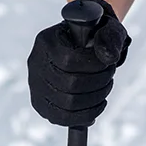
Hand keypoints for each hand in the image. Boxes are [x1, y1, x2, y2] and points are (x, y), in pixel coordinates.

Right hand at [27, 0, 130, 126]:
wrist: (84, 41)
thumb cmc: (96, 34)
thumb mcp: (106, 27)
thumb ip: (109, 38)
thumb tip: (109, 58)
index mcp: (47, 41)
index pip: (69, 60)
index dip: (94, 65)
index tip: (109, 62)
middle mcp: (36, 63)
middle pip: (69, 85)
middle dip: (99, 82)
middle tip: (110, 74)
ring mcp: (35, 85)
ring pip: (67, 104)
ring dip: (95, 98)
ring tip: (106, 86)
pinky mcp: (40, 103)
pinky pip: (61, 117)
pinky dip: (85, 114)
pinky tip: (99, 104)